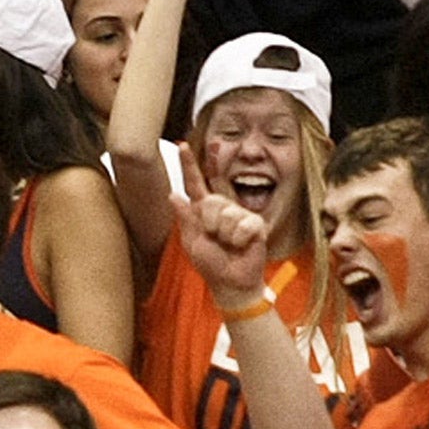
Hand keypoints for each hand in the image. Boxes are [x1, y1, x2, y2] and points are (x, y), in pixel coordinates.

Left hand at [172, 151, 271, 308]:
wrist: (231, 283)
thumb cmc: (211, 264)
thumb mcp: (192, 241)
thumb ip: (185, 218)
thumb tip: (173, 194)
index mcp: (204, 210)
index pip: (195, 183)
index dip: (189, 165)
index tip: (181, 145)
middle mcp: (223, 207)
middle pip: (211, 201)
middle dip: (209, 224)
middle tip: (216, 239)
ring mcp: (240, 214)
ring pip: (226, 215)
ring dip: (225, 236)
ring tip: (230, 245)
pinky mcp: (255, 224)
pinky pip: (242, 226)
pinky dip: (239, 240)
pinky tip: (242, 246)